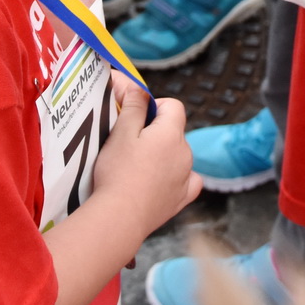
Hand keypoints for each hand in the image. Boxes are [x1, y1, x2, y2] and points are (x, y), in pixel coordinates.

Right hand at [91, 85, 199, 233]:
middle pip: (174, 131)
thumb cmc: (117, 174)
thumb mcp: (120, 132)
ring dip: (163, 155)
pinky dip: (176, 178)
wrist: (119, 217)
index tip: (137, 117)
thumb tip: (137, 86)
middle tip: (130, 144)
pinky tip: (161, 182)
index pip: (173, 106)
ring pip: (178, 155)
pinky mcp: (182, 198)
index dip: (155, 106)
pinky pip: (187, 180)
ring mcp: (186, 177)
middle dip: (156, 132)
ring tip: (137, 167)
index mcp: (172, 133)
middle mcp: (186, 153)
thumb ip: (133, 106)